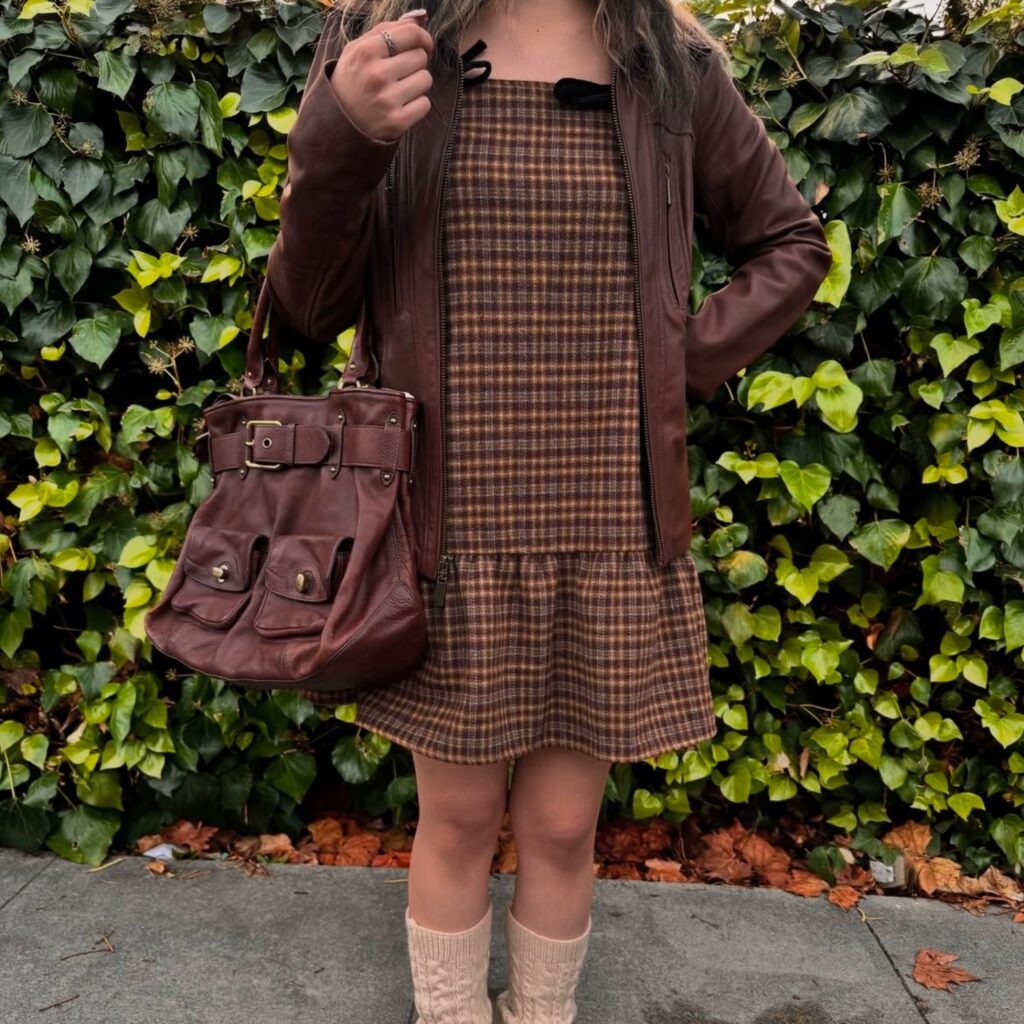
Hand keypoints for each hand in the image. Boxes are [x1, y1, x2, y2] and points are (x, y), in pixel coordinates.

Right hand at [330, 10, 434, 142]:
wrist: (337, 125)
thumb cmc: (351, 81)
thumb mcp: (357, 50)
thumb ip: (386, 29)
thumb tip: (420, 17)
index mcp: (365, 52)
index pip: (411, 34)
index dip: (423, 38)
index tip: (422, 46)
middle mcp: (376, 75)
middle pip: (421, 57)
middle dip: (415, 63)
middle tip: (400, 73)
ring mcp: (387, 100)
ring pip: (426, 79)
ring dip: (417, 84)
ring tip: (399, 89)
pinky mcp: (396, 122)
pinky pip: (425, 104)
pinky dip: (417, 105)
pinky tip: (401, 106)